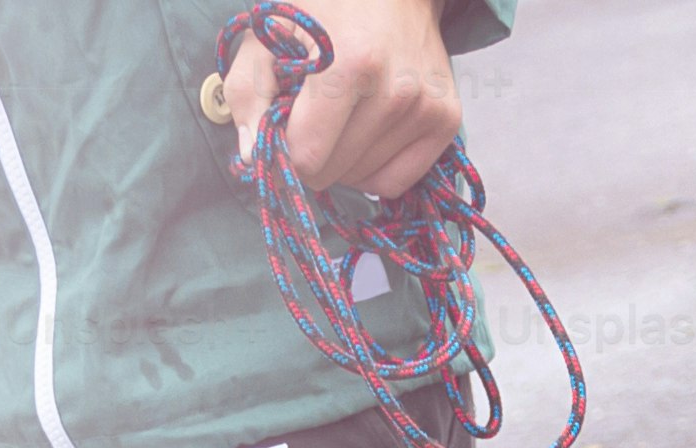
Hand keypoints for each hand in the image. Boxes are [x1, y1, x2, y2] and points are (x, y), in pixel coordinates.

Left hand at [234, 0, 462, 195]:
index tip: (284, 125)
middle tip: (312, 115)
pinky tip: (364, 136)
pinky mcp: (447, 120)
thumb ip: (249, 94)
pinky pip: (397, 182)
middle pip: (333, 173)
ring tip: (341, 117)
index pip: (307, 157)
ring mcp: (427, 108)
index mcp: (351, 66)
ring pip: (363, 181)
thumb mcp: (268, 36)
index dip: (285, 149)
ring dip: (342, 160)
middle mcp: (397, 92)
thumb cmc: (323, 9)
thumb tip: (251, 159)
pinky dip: (373, 170)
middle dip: (313, 154)